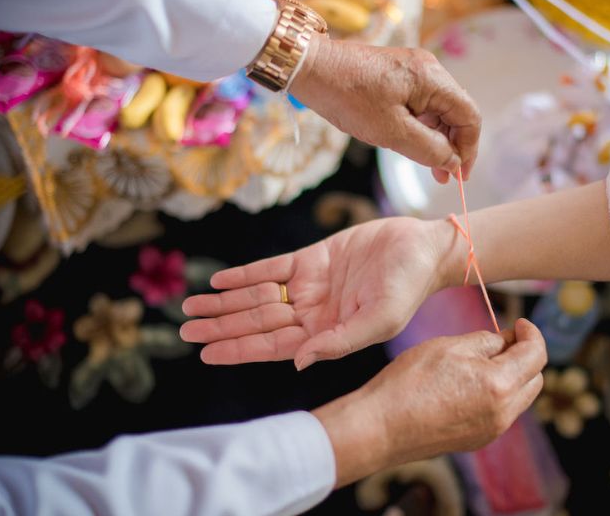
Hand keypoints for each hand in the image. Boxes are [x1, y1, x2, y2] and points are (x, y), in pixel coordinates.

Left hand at [180, 217, 448, 368]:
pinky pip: (271, 268)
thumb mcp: (379, 318)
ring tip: (191, 305)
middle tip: (185, 330)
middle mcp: (313, 313)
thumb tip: (298, 362)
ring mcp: (310, 286)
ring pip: (257, 296)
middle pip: (257, 323)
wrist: (424, 247)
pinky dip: (245, 274)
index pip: (273, 347)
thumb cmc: (409, 287)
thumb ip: (340, 341)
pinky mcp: (312, 258)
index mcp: (326, 333)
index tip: (205, 353)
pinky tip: (220, 280)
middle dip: (221, 326)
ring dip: (225, 302)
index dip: (238, 349)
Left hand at [290, 35, 479, 183]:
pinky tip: (414, 144)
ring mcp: (414, 70)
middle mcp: (429, 69)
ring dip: (438, 138)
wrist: (310, 68)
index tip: (459, 175)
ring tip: (430, 165)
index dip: (469, 148)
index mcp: (432, 78)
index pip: (469, 116)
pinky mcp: (399, 75)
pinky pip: (422, 103)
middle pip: (457, 111)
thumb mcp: (390, 131)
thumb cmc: (347, 97)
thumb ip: (428, 149)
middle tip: (443, 176)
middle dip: (454, 146)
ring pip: (440, 109)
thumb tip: (453, 162)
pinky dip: (423, 126)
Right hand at [312, 319, 546, 485]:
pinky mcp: (477, 440)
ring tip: (482, 360)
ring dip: (512, 376)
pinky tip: (470, 383)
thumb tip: (505, 340)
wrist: (382, 426)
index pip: (536, 355)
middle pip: (534, 378)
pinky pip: (501, 412)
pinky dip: (497, 394)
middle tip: (503, 339)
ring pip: (519, 397)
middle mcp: (503, 412)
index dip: (531, 333)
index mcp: (500, 384)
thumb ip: (486, 341)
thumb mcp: (450, 347)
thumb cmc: (410, 382)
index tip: (520, 323)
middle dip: (525, 355)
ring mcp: (492, 431)